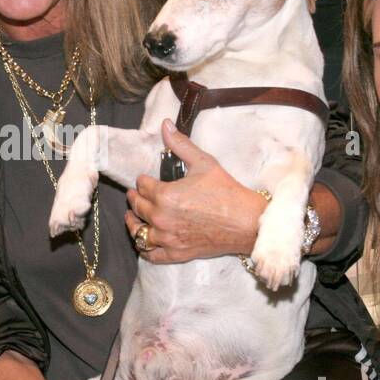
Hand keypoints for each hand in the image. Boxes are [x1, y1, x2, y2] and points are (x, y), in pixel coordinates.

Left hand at [125, 119, 262, 262]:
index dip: (142, 180)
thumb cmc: (226, 192)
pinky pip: (151, 254)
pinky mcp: (176, 253)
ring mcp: (168, 238)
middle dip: (135, 198)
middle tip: (135, 195)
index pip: (142, 186)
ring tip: (132, 217)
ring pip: (138, 232)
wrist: (246, 222)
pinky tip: (143, 242)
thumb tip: (165, 125)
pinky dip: (144, 248)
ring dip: (133, 223)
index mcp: (164, 195)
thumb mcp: (204, 162)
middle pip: (137, 207)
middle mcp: (161, 218)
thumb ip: (180, 144)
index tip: (144, 179)